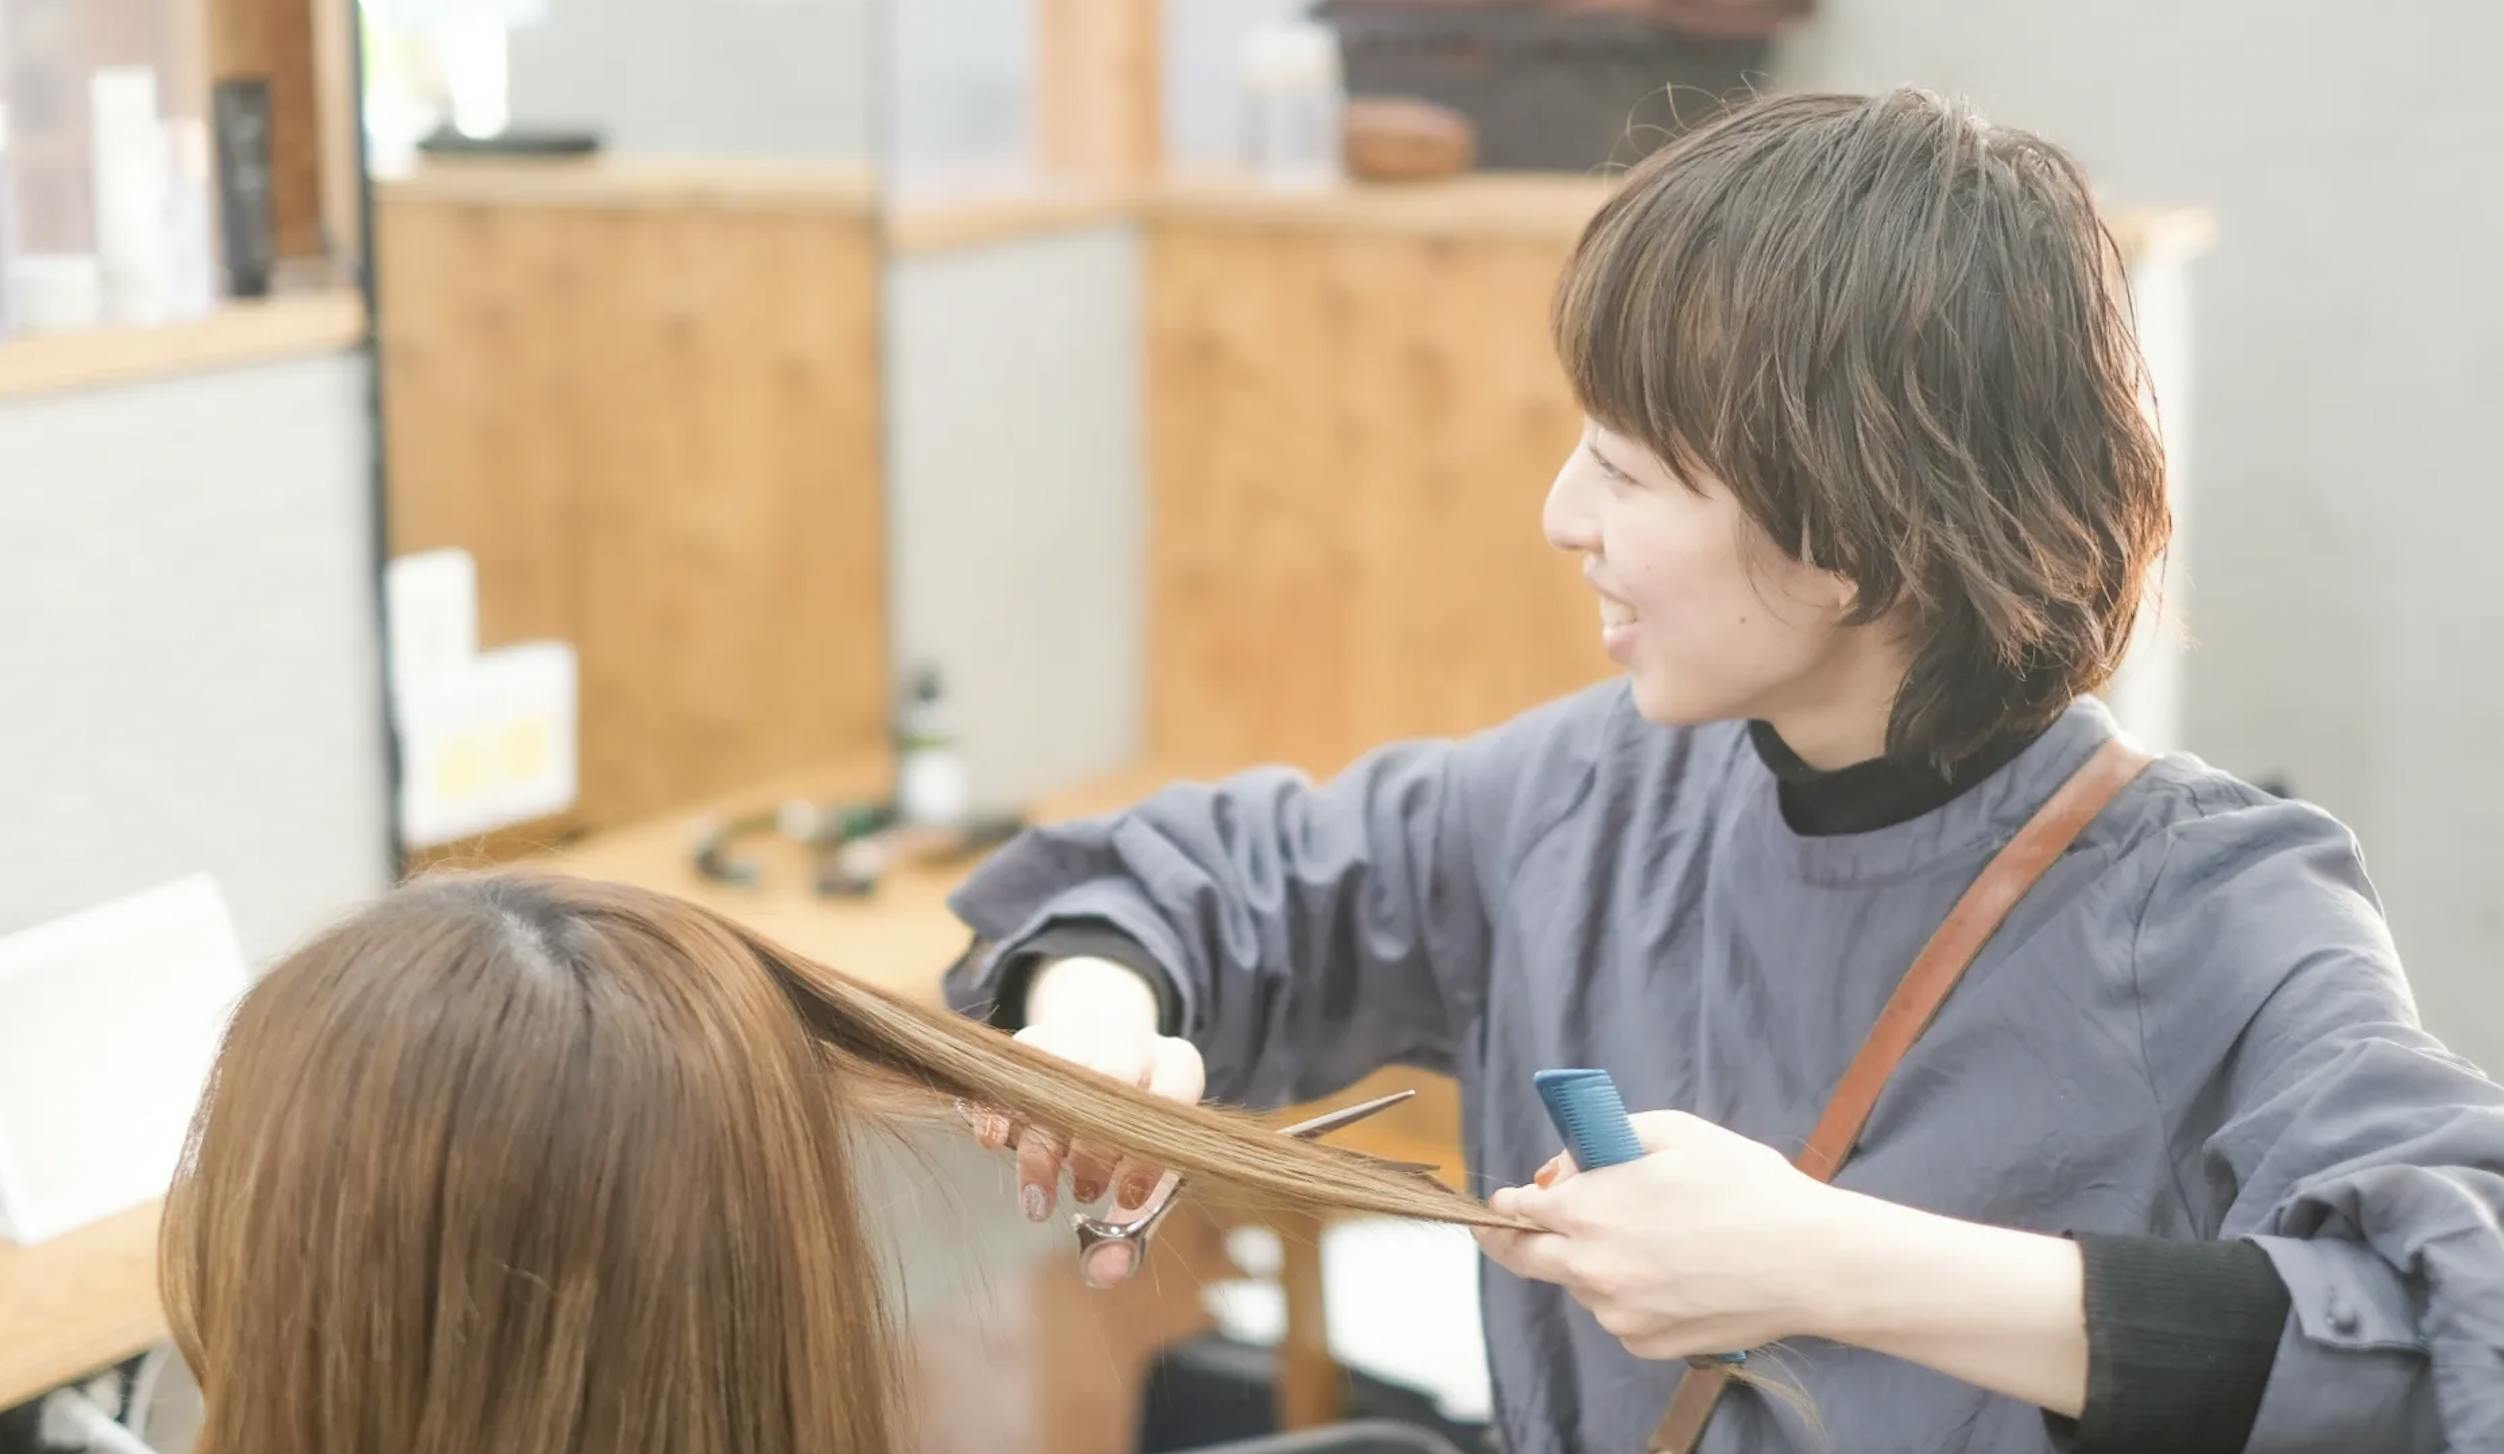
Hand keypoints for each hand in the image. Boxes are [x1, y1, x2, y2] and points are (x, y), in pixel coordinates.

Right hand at [958, 956, 1204, 1282]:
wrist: (1102, 1058)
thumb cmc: (1130, 1135)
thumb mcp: (1144, 1176)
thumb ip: (1130, 1226)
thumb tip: (1104, 1271)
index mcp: (1175, 1065)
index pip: (1173, 1091)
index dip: (1150, 1148)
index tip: (1125, 1199)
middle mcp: (1130, 1038)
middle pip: (1112, 1075)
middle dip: (1094, 1145)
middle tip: (1083, 1194)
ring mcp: (1078, 1030)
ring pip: (1056, 1068)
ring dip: (1043, 1140)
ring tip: (1038, 1198)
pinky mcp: (1032, 1039)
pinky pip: (1009, 1064)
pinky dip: (998, 1104)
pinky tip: (992, 1142)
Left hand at [1473, 1111, 1854, 1360]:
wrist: (1809, 1260)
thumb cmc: (1744, 1186)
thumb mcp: (1670, 1131)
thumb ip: (1596, 1142)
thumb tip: (1558, 1172)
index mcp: (1587, 1211)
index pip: (1518, 1209)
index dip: (1508, 1201)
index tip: (1505, 1199)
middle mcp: (1591, 1268)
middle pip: (1525, 1258)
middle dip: (1510, 1240)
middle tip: (1502, 1230)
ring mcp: (1617, 1313)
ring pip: (1580, 1284)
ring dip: (1588, 1261)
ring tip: (1649, 1237)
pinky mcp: (1646, 1343)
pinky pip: (1618, 1313)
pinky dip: (1627, 1292)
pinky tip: (1674, 1271)